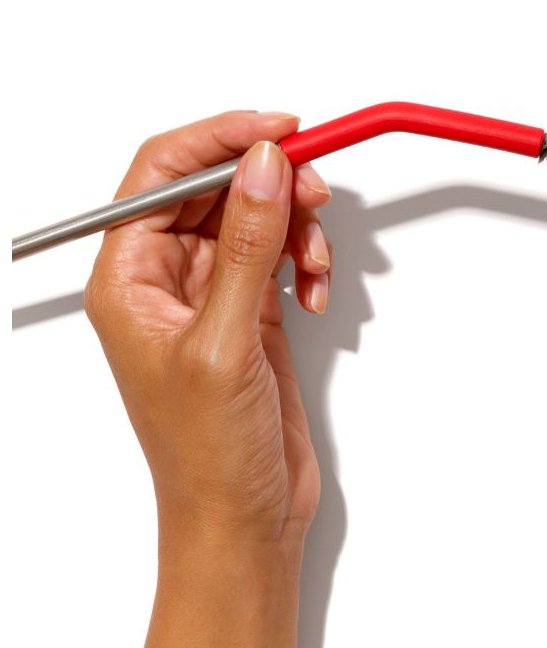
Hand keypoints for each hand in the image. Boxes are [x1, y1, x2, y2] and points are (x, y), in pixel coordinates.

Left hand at [85, 110, 332, 550]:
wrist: (243, 518)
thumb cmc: (206, 453)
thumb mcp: (223, 343)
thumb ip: (245, 249)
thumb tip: (262, 168)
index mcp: (129, 279)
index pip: (162, 174)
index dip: (220, 140)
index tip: (279, 129)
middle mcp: (166, 279)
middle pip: (216, 188)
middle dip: (271, 184)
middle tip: (316, 192)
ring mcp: (212, 296)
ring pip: (255, 219)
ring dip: (296, 228)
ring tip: (316, 265)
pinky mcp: (251, 315)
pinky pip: (280, 257)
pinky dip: (306, 263)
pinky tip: (315, 296)